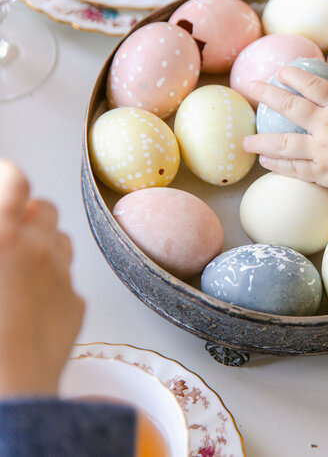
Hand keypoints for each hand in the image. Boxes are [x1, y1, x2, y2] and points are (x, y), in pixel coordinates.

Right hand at [0, 159, 83, 397]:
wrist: (3, 392)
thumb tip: (1, 232)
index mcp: (3, 234)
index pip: (15, 181)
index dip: (8, 179)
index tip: (3, 181)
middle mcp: (39, 249)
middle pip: (45, 208)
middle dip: (27, 213)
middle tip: (6, 230)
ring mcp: (62, 277)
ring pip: (61, 241)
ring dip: (43, 244)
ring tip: (15, 266)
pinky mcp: (76, 306)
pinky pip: (67, 281)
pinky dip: (52, 283)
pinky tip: (29, 303)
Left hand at [242, 68, 327, 195]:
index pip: (312, 86)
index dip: (294, 76)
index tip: (280, 71)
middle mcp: (325, 125)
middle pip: (289, 106)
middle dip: (267, 95)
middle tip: (250, 88)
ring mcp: (320, 149)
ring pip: (284, 142)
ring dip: (262, 141)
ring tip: (246, 141)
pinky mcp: (322, 172)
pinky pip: (295, 169)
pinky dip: (278, 165)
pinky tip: (265, 163)